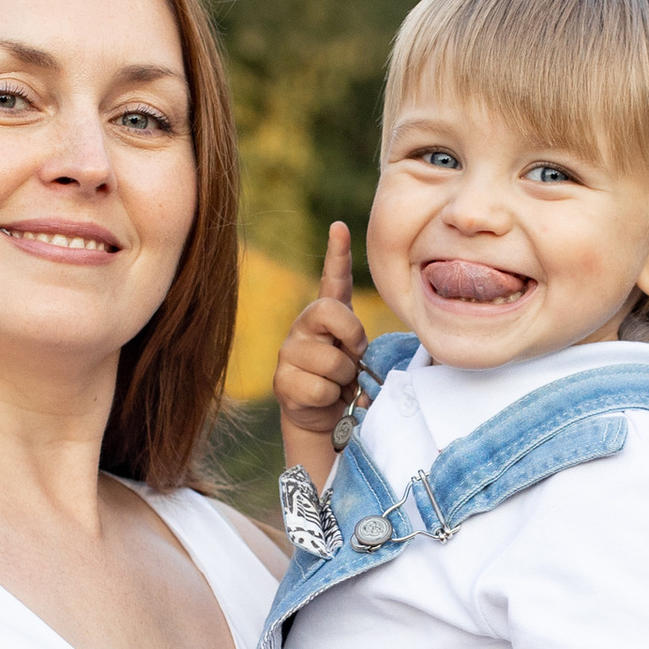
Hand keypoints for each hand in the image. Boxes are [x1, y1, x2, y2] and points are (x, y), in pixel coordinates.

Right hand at [274, 223, 368, 480]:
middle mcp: (305, 327)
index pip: (334, 280)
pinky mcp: (283, 381)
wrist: (325, 422)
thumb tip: (366, 349)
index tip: (339, 226)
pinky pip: (319, 387)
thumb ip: (361, 341)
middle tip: (351, 359)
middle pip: (330, 312)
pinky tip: (324, 400)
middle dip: (351, 337)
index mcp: (329, 317)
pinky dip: (330, 400)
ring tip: (337, 386)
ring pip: (331, 360)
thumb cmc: (349, 384)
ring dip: (343, 380)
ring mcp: (290, 352)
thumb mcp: (361, 357)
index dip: (337, 254)